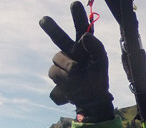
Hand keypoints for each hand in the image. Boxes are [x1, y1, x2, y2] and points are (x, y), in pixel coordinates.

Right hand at [39, 1, 114, 121]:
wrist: (91, 99)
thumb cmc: (98, 78)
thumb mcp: (101, 62)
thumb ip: (96, 47)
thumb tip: (84, 35)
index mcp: (85, 45)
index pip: (82, 27)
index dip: (79, 15)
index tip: (75, 4)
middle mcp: (71, 51)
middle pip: (59, 36)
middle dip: (51, 27)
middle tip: (44, 19)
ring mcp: (62, 62)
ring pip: (57, 59)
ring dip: (67, 67)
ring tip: (78, 75)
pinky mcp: (56, 74)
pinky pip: (55, 73)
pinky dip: (64, 79)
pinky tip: (71, 85)